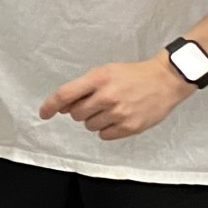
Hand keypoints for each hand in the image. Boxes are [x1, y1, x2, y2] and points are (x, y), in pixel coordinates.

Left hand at [39, 57, 194, 140]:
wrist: (165, 80)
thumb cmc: (131, 75)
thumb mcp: (105, 72)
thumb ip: (82, 88)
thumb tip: (61, 107)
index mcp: (98, 79)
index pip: (65, 94)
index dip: (50, 105)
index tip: (43, 114)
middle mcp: (107, 96)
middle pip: (75, 114)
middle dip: (80, 111)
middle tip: (96, 103)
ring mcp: (119, 113)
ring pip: (89, 126)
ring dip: (94, 120)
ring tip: (110, 109)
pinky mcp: (130, 127)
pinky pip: (104, 135)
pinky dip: (107, 129)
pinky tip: (118, 118)